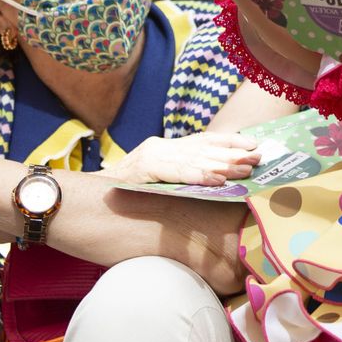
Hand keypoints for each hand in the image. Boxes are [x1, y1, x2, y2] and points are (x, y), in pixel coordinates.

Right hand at [102, 132, 259, 185]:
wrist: (83, 199)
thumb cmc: (123, 197)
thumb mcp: (154, 183)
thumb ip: (178, 178)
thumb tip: (215, 184)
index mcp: (164, 148)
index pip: (202, 141)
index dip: (230, 142)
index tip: (253, 145)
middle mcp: (159, 147)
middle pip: (203, 149)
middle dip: (234, 154)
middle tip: (259, 159)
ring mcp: (150, 156)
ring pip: (194, 159)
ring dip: (223, 164)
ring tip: (246, 169)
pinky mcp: (142, 169)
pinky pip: (176, 172)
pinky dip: (199, 175)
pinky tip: (218, 180)